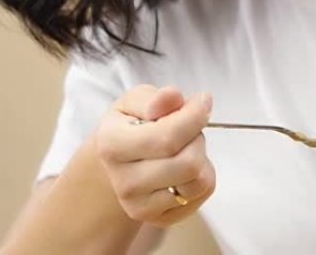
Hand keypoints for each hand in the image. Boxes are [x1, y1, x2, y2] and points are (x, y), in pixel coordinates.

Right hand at [96, 85, 215, 225]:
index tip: (203, 101)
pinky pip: (202, 194)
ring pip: (199, 181)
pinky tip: (184, 167)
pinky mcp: (160, 219)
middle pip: (188, 163)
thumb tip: (173, 97)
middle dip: (197, 138)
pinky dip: (203, 175)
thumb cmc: (131, 126)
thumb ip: (156, 98)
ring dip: (202, 157)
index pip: (168, 137)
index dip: (195, 116)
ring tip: (184, 148)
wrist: (118, 163)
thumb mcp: (136, 101)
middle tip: (187, 129)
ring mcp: (140, 206)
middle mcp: (124, 182)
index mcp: (112, 145)